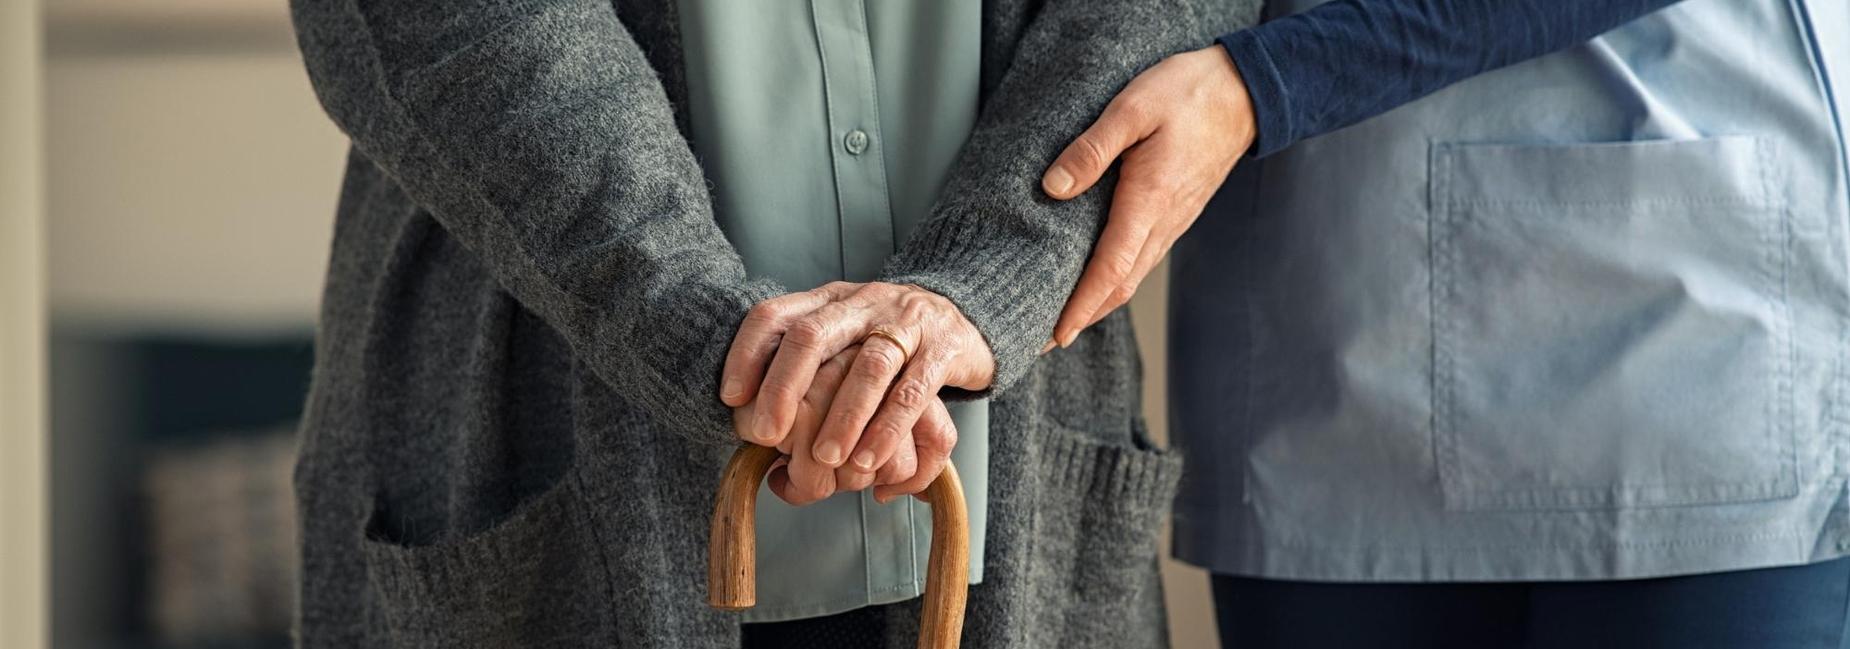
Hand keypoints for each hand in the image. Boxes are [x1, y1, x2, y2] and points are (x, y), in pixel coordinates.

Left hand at [721, 282, 992, 501]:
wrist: (967, 314)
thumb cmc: (888, 338)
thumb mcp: (843, 336)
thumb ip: (803, 368)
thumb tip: (751, 425)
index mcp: (828, 301)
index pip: (775, 315)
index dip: (747, 353)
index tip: (731, 398)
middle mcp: (862, 304)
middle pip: (813, 336)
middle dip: (784, 388)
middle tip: (767, 435)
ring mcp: (904, 323)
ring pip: (868, 366)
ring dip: (842, 417)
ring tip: (825, 460)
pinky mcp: (943, 349)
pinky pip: (913, 391)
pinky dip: (888, 429)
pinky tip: (870, 460)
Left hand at [1040, 45, 1256, 347]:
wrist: (1245, 91)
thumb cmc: (1189, 94)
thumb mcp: (1133, 108)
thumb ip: (1092, 149)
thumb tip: (1053, 187)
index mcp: (1149, 201)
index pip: (1110, 271)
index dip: (1080, 307)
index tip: (1054, 336)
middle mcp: (1163, 222)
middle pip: (1119, 286)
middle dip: (1082, 317)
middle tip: (1042, 340)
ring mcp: (1173, 222)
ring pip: (1132, 276)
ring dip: (1098, 303)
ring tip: (1062, 318)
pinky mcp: (1175, 214)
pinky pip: (1142, 259)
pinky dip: (1115, 280)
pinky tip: (1096, 278)